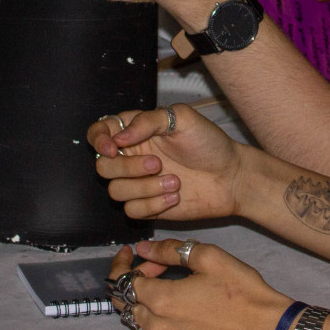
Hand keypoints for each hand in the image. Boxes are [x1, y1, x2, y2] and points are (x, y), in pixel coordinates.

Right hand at [90, 105, 242, 220]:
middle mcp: (132, 157)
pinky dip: (153, 205)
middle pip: (102, 166)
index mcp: (136, 131)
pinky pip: (131, 211)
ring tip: (175, 181)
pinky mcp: (147, 207)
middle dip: (128, 167)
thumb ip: (149, 120)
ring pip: (115, 191)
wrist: (231, 176)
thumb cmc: (210, 143)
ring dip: (144, 188)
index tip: (113, 148)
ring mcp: (138, 183)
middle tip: (158, 163)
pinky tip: (176, 196)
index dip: (98, 139)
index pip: (99, 132)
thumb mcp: (183, 118)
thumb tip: (119, 137)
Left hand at [112, 240, 289, 329]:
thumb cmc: (241, 291)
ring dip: (151, 305)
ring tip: (175, 291)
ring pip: (144, 324)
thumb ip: (170, 250)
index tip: (130, 253)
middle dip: (137, 282)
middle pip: (129, 303)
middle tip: (159, 269)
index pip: (123, 281)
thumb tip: (144, 249)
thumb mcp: (209, 257)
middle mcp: (157, 328)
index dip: (125, 263)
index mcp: (161, 300)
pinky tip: (187, 315)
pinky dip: (166, 325)